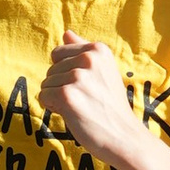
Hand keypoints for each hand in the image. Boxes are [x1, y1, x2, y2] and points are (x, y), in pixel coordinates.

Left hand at [39, 37, 149, 167]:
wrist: (125, 136)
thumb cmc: (111, 106)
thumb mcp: (103, 71)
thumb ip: (83, 51)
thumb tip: (66, 33)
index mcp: (98, 49)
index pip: (58, 54)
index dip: (65, 73)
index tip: (85, 86)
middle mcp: (88, 59)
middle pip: (51, 69)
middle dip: (61, 86)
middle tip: (85, 100)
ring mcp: (77, 77)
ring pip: (46, 84)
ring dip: (57, 99)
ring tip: (81, 108)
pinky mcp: (67, 95)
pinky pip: (43, 97)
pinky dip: (54, 108)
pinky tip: (73, 114)